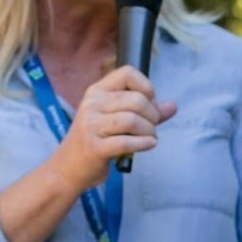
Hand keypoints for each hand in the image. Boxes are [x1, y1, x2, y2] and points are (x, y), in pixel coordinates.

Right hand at [53, 65, 176, 191]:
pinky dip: (144, 144)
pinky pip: (126, 142)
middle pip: (136, 99)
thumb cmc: (95, 140)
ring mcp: (91, 125)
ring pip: (132, 120)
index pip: (127, 73)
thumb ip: (145, 112)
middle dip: (152, 115)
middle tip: (152, 126)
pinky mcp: (94, 147)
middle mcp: (92, 104)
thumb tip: (173, 106)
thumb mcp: (116, 120)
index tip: (149, 102)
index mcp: (97, 91)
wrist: (67, 169)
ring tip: (150, 137)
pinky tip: (148, 145)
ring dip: (149, 130)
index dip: (145, 86)